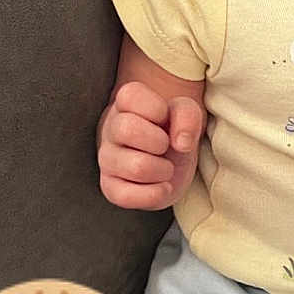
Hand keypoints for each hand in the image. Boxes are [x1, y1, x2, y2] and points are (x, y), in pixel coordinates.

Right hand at [97, 81, 204, 211]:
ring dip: (163, 170)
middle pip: (128, 130)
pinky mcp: (110, 187)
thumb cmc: (173, 130)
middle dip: (160, 142)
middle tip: (165, 147)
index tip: (164, 119)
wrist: (170, 159)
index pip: (131, 97)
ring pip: (136, 167)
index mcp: (124, 103)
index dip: (158, 110)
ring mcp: (107, 159)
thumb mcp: (186, 113)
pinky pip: (126, 196)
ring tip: (165, 167)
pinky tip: (162, 187)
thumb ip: (187, 115)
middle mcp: (109, 129)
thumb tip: (181, 142)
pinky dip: (154, 194)